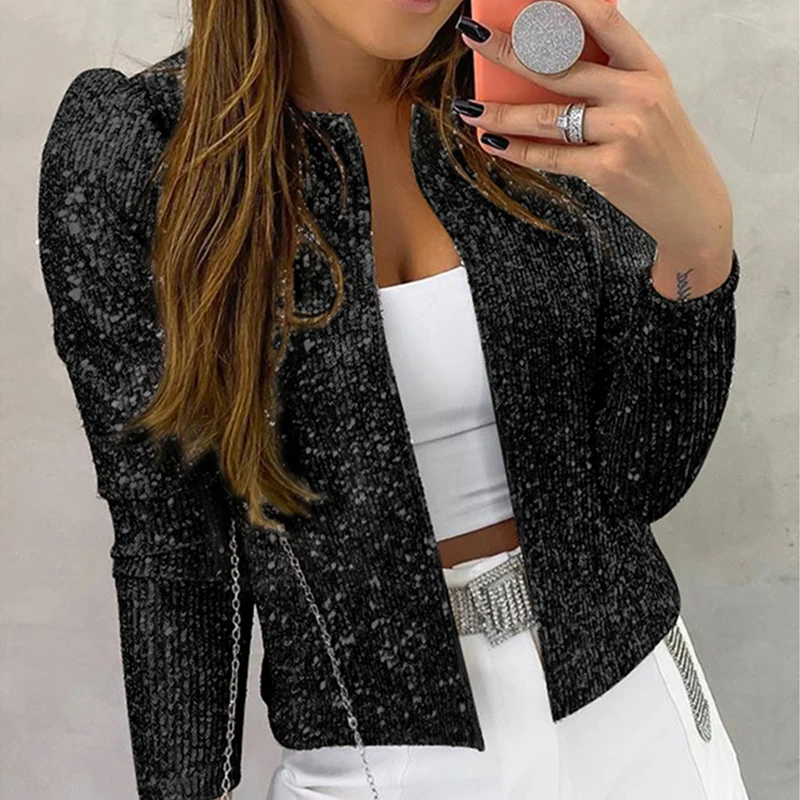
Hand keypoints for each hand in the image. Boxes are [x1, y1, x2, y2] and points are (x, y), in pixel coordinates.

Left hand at [454, 0, 733, 276]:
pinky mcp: (608, 168)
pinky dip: (517, 150)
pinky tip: (492, 142)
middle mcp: (637, 93)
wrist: (691, 205)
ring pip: (547, 116)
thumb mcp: (649, 101)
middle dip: (510, 51)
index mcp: (647, 67)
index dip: (563, 3)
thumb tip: (545, 62)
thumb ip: (609, 79)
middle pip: (560, 66)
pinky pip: (550, 156)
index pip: (603, 19)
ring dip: (501, 112)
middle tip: (475, 40)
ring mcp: (623, 131)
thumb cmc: (661, 149)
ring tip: (469, 108)